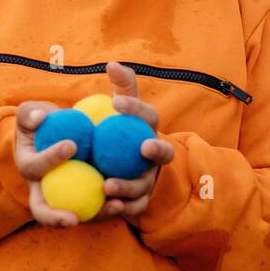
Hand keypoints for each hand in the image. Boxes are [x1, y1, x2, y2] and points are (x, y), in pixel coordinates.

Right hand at [13, 100, 125, 227]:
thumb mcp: (32, 111)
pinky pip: (97, 208)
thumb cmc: (44, 120)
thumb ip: (30, 112)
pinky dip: (110, 207)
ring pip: (75, 214)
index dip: (50, 159)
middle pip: (42, 210)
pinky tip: (127, 201)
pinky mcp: (83, 199)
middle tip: (73, 218)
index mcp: (28, 166)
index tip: (72, 145)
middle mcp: (42, 189)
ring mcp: (62, 197)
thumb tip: (38, 118)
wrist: (59, 133)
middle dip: (54, 217)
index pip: (35, 167)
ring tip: (115, 206)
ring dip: (95, 215)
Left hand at [104, 61, 174, 220]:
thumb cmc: (119, 132)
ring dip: (129, 185)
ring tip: (107, 185)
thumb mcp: (120, 109)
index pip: (149, 115)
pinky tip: (107, 206)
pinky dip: (122, 207)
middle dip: (157, 149)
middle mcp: (155, 154)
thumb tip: (112, 63)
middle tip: (143, 147)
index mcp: (149, 129)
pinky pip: (133, 206)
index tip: (115, 101)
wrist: (121, 167)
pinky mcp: (139, 200)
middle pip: (162, 152)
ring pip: (144, 183)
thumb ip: (120, 86)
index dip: (136, 107)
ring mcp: (149, 178)